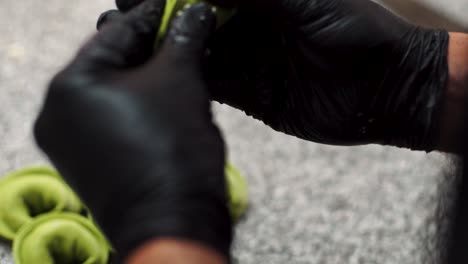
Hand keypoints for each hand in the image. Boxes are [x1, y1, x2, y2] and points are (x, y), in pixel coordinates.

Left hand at [34, 0, 231, 261]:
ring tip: (181, 65)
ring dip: (148, 77)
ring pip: (114, 93)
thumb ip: (183, 37)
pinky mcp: (90, 162)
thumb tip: (195, 11)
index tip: (178, 8)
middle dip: (152, 49)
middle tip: (184, 36)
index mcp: (69, 87)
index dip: (153, 17)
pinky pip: (115, 119)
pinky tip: (167, 98)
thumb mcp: (181, 81)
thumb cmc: (172, 151)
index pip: (116, 33)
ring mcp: (71, 142)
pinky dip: (140, 105)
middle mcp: (58, 114)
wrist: (173, 222)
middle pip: (112, 63)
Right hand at [106, 0, 448, 150]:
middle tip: (121, 16)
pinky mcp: (248, 92)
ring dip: (162, 48)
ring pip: (194, 50)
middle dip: (157, 15)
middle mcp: (248, 23)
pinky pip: (210, 82)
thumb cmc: (356, 33)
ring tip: (125, 44)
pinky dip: (185, 77)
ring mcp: (246, 58)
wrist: (381, 91)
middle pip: (192, 16)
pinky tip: (158, 75)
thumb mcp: (306, 2)